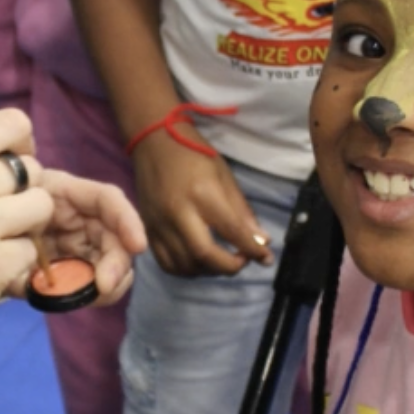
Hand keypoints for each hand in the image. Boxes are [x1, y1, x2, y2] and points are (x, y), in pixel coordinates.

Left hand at [35, 168, 146, 306]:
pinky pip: (93, 281)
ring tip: (97, 292)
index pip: (104, 199)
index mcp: (59, 193)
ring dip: (110, 278)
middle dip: (117, 259)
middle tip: (105, 286)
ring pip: (109, 260)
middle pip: (113, 233)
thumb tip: (48, 257)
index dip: (126, 218)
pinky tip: (89, 296)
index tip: (137, 246)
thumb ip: (20, 229)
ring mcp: (75, 244)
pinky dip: (96, 291)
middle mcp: (74, 217)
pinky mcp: (71, 270)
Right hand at [130, 132, 271, 277]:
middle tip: (242, 261)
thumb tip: (262, 241)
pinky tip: (199, 263)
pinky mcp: (148, 231)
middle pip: (204, 255)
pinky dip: (187, 270)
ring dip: (209, 271)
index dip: (252, 250)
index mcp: (202, 194)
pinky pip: (166, 264)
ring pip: (185, 264)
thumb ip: (242, 211)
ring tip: (222, 261)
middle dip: (230, 267)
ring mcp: (159, 224)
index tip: (265, 258)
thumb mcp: (224, 176)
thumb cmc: (194, 155)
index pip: (231, 231)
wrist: (154, 143)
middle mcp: (178, 213)